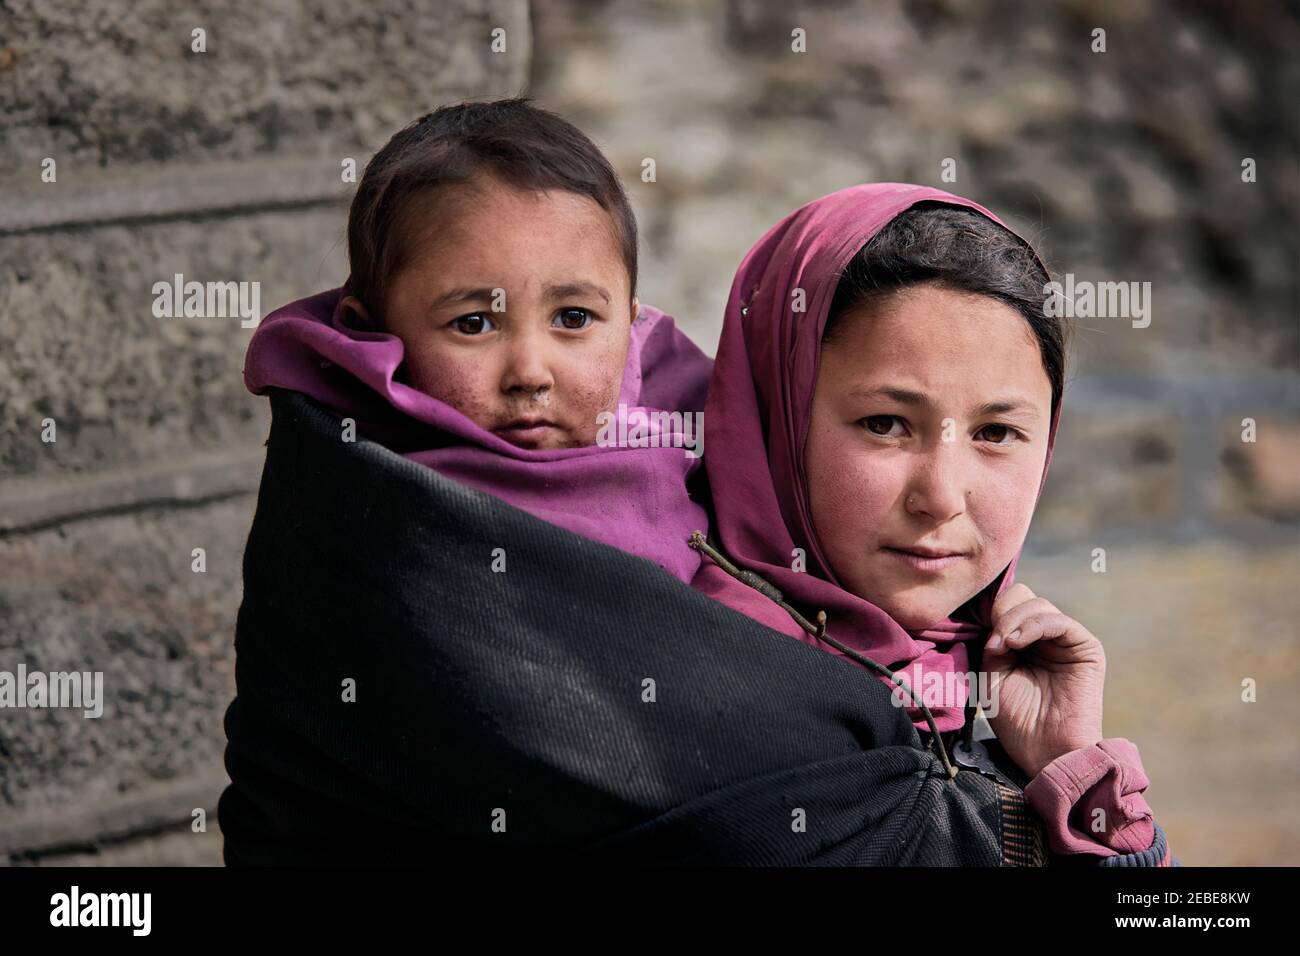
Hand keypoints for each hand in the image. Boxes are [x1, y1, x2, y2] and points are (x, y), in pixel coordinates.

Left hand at [982, 583, 1105, 778]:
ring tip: (1003, 647)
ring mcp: (1066, 641)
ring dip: (1012, 621)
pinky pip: (1059, 621)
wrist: (1044, 751)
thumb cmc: (1017, 719)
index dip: (991, 613)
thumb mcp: (991, 673)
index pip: (1007, 603)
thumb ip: (993, 640)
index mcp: (1023, 640)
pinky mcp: (1086, 648)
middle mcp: (1045, 636)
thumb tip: (996, 615)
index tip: (981, 640)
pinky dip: (1033, 625)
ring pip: (1037, 604)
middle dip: (1001, 614)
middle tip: (993, 645)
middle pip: (1021, 597)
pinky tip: (1015, 642)